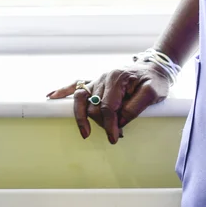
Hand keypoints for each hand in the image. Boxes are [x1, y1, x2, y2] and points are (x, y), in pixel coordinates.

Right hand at [46, 62, 171, 143]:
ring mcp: (97, 79)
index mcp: (117, 78)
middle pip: (93, 105)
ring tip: (85, 133)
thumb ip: (135, 107)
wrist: (154, 68)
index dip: (110, 124)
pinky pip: (75, 85)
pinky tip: (51, 96)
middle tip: (115, 136)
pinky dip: (62, 90)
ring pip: (82, 99)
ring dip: (82, 116)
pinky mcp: (95, 81)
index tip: (114, 138)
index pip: (108, 106)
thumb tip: (118, 121)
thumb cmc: (154, 81)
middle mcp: (104, 77)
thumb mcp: (153, 93)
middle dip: (101, 123)